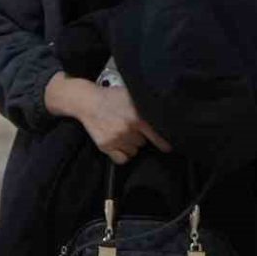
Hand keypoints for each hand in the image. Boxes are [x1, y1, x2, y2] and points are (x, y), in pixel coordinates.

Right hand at [47, 74, 169, 164]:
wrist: (88, 102)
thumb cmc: (110, 97)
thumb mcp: (131, 96)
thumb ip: (145, 106)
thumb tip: (161, 113)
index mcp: (137, 117)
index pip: (155, 135)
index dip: (163, 143)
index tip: (168, 149)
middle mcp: (127, 130)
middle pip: (143, 143)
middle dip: (139, 137)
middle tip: (131, 128)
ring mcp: (116, 139)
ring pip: (133, 152)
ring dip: (130, 145)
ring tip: (123, 134)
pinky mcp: (106, 146)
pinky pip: (121, 159)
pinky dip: (122, 154)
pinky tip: (119, 145)